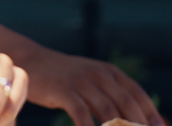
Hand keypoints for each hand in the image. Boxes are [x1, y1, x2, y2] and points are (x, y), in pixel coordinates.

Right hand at [21, 46, 161, 125]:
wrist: (31, 61)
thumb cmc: (64, 78)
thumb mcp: (91, 80)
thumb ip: (111, 95)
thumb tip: (137, 121)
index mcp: (109, 72)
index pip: (137, 95)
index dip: (151, 115)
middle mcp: (98, 74)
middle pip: (126, 104)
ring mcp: (80, 81)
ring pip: (108, 111)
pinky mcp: (63, 89)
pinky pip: (81, 113)